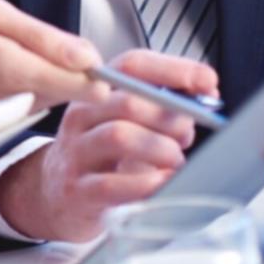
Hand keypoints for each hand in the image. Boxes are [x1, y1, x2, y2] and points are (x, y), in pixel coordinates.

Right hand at [0, 0, 102, 110]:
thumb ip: (41, 36)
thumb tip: (89, 56)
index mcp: (17, 73)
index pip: (88, 88)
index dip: (99, 68)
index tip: (82, 45)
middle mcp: (13, 100)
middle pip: (70, 90)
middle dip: (69, 65)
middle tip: (39, 34)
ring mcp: (0, 110)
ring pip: (47, 91)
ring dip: (43, 68)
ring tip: (11, 39)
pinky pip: (23, 94)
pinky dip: (21, 75)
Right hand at [0, 49, 217, 240]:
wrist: (55, 197)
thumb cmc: (102, 158)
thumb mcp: (127, 124)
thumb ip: (163, 108)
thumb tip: (207, 94)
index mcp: (97, 93)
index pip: (131, 65)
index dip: (173, 69)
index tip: (207, 81)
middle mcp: (81, 117)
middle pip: (127, 101)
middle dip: (171, 117)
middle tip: (187, 135)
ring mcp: (76, 153)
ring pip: (119, 136)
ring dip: (161, 148)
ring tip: (175, 162)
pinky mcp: (78, 190)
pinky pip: (112, 184)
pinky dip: (148, 184)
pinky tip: (165, 184)